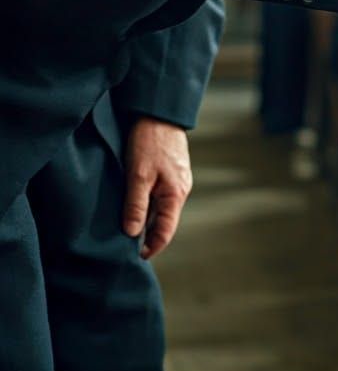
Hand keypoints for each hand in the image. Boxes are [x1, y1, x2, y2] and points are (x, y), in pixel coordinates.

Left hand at [122, 117, 192, 259]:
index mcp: (176, 194)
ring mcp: (177, 180)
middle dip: (147, 234)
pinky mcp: (172, 172)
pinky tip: (132, 202)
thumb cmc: (150, 142)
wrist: (160, 113)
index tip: (136, 258)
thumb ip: (135, 206)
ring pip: (161, 208)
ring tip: (124, 226)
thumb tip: (132, 234)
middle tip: (124, 245)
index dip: (152, 247)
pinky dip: (147, 204)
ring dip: (145, 218)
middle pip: (164, 221)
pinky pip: (160, 196)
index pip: (166, 231)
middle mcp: (180, 190)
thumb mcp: (138, 176)